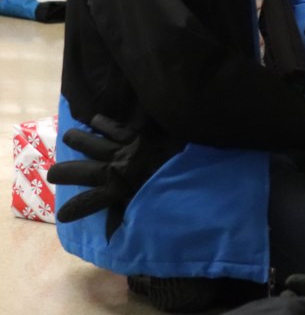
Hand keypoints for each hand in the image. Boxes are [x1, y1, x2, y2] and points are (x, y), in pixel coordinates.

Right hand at [46, 114, 166, 238]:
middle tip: (51, 173)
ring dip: (79, 141)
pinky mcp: (140, 136)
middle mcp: (119, 170)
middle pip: (85, 171)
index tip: (62, 215)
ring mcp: (128, 151)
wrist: (199, 168)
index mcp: (121, 191)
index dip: (76, 208)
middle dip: (66, 172)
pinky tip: (95, 120)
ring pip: (96, 144)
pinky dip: (104, 124)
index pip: (91, 202)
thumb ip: (130, 216)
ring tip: (67, 136)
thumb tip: (113, 238)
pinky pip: (117, 128)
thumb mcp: (152, 209)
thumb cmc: (178, 193)